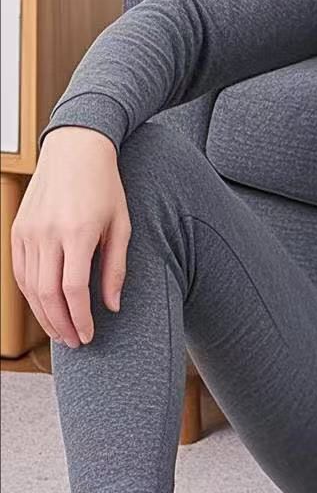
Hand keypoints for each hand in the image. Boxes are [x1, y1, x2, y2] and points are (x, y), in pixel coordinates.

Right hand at [11, 127, 130, 347]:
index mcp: (78, 232)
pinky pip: (19, 272)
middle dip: (61, 325)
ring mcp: (28, 232)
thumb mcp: (122, 224)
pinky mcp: (17, 230)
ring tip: (62, 331)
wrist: (77, 150)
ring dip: (44, 316)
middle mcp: (48, 234)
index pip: (74, 289)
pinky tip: (45, 306)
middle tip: (76, 342)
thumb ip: (116, 266)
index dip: (80, 318)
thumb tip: (113, 306)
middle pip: (47, 294)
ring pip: (29, 288)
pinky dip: (30, 295)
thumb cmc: (106, 186)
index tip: (90, 335)